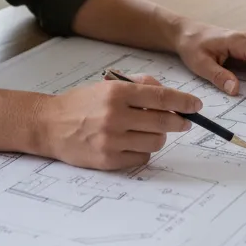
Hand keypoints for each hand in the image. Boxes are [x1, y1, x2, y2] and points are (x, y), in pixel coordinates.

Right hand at [35, 76, 196, 170]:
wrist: (49, 125)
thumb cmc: (82, 103)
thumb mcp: (108, 84)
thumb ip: (140, 85)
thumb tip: (168, 94)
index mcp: (117, 92)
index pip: (160, 98)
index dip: (183, 102)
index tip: (196, 106)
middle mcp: (115, 116)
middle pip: (163, 122)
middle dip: (178, 122)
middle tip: (182, 122)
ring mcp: (111, 140)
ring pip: (155, 142)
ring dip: (159, 137)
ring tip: (148, 132)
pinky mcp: (108, 160)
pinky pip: (141, 158)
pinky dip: (143, 151)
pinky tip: (132, 144)